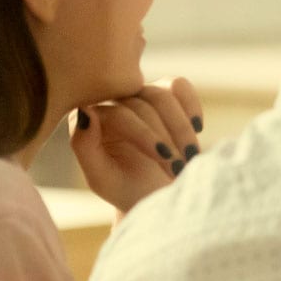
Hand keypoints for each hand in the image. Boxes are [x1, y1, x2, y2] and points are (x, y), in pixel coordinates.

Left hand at [69, 77, 204, 214]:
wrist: (156, 194)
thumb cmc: (127, 190)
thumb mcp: (102, 178)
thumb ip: (84, 146)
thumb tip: (87, 110)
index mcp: (88, 120)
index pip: (120, 114)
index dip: (146, 134)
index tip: (166, 158)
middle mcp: (110, 102)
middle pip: (144, 103)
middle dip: (168, 136)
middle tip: (181, 167)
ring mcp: (138, 94)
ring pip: (164, 94)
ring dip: (182, 128)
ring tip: (190, 157)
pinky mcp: (163, 91)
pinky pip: (179, 86)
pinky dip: (191, 106)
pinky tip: (196, 129)